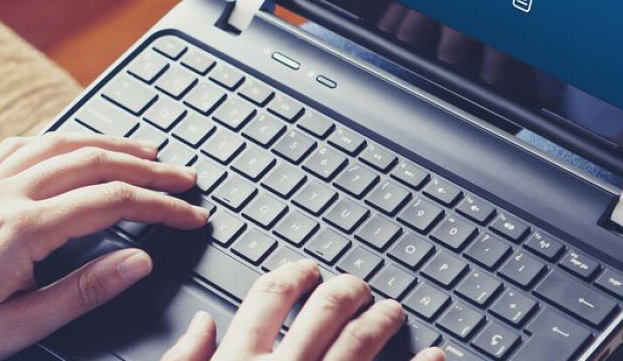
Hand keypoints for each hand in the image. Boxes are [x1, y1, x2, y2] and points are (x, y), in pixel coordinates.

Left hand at [0, 133, 209, 359]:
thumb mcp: (21, 324)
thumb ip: (85, 290)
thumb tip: (138, 261)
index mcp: (23, 229)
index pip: (111, 202)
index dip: (160, 206)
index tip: (192, 215)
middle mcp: (4, 195)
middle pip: (91, 162)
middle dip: (146, 166)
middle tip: (184, 177)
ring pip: (57, 144)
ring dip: (106, 143)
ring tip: (143, 150)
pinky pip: (17, 146)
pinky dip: (54, 139)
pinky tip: (69, 143)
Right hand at [162, 260, 444, 360]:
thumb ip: (184, 359)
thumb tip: (202, 323)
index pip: (268, 300)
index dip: (292, 276)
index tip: (307, 270)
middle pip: (323, 312)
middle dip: (346, 290)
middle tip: (357, 285)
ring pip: (361, 343)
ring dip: (383, 320)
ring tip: (395, 311)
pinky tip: (438, 355)